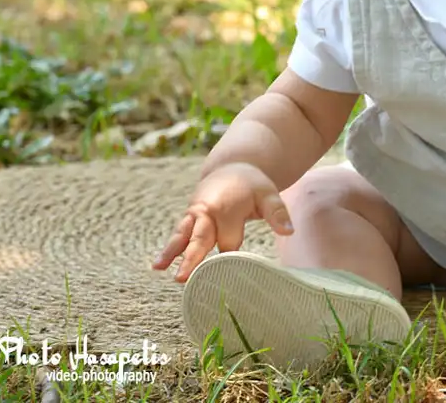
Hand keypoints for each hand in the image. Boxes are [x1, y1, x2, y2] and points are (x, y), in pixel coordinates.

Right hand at [151, 162, 294, 281]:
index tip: (230, 273)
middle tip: (183, 278)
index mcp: (227, 207)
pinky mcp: (188, 219)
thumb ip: (277, 212)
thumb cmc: (252, 185)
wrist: (231, 167)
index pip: (229, 241)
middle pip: (200, 239)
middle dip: (193, 259)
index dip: (231, 257)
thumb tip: (288, 232)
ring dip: (173, 252)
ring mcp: (195, 215)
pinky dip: (169, 248)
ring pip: (183, 236)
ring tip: (160, 268)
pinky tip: (157, 265)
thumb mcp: (268, 194)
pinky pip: (177, 234)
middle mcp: (207, 211)